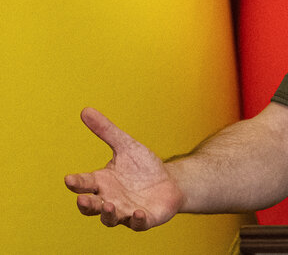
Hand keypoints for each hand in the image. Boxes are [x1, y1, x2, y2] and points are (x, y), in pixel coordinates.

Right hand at [64, 107, 183, 229]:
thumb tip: (85, 110)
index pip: (84, 184)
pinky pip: (138, 224)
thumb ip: (106, 131)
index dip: (76, 182)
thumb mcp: (126, 145)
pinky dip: (137, 220)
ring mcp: (126, 211)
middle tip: (83, 199)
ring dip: (108, 214)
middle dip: (87, 205)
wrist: (169, 182)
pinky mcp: (144, 219)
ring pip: (111, 218)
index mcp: (102, 182)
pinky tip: (138, 213)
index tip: (69, 179)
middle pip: (92, 207)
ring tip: (110, 206)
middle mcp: (109, 199)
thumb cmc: (143, 167)